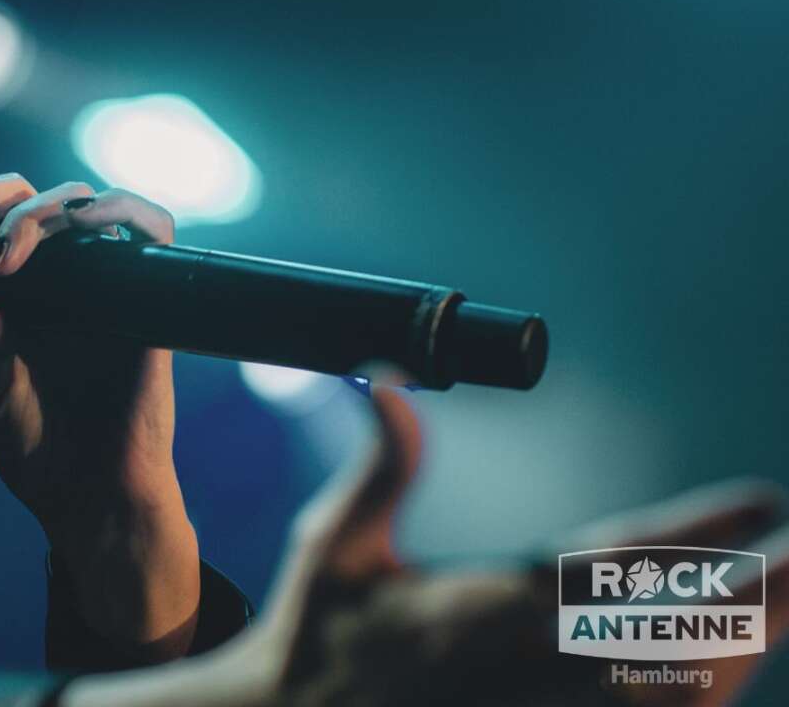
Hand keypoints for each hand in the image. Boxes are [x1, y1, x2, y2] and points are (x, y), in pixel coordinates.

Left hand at [0, 159, 200, 653]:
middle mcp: (50, 273)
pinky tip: (84, 218)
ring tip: (5, 249)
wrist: (90, 495)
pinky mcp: (146, 294)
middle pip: (24, 194)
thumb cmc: (31, 444)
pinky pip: (150, 228)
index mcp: (2, 287)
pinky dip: (122, 208)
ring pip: (80, 200)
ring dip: (39, 209)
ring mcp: (99, 278)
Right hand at [62, 379, 788, 706]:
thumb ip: (382, 465)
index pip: (621, 556)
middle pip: (680, 632)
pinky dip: (694, 697)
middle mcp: (536, 665)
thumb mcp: (336, 546)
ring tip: (786, 602)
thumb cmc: (315, 640)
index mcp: (492, 602)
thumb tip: (390, 380)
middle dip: (761, 594)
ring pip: (679, 691)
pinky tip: (721, 667)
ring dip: (738, 648)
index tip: (766, 496)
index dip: (703, 525)